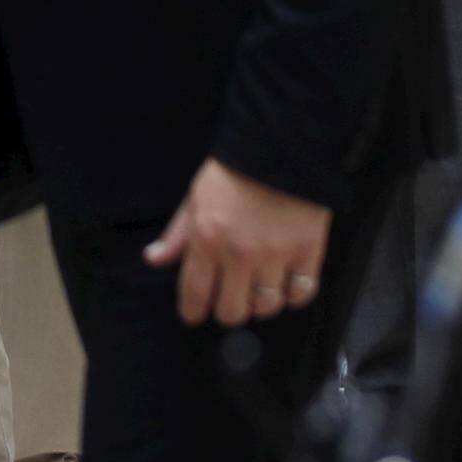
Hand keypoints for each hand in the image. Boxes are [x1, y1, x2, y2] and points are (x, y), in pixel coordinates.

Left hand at [145, 158, 333, 328]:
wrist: (279, 147)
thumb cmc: (234, 172)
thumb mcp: (195, 198)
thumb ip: (176, 235)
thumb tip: (154, 259)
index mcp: (207, 239)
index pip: (194, 295)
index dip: (192, 312)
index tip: (195, 314)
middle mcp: (239, 253)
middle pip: (231, 312)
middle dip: (228, 310)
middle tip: (230, 298)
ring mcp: (275, 254)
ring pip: (266, 307)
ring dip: (261, 303)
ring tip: (259, 289)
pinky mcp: (307, 251)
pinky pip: (301, 293)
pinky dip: (293, 295)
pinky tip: (286, 283)